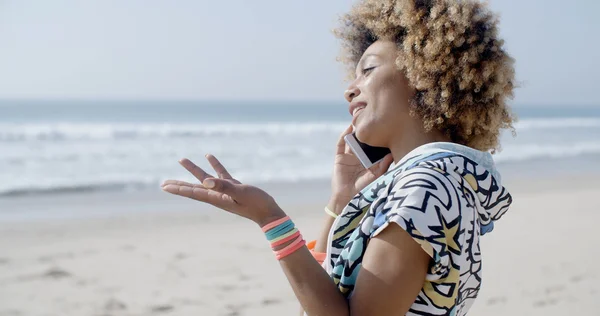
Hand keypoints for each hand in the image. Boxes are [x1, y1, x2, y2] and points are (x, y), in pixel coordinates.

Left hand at [161, 154, 284, 226]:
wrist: (269, 212)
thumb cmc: (256, 204)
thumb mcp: (240, 193)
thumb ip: (223, 187)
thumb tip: (204, 182)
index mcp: (216, 198)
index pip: (193, 192)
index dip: (178, 188)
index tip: (164, 186)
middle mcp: (217, 196)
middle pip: (193, 188)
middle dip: (179, 185)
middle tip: (163, 184)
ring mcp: (225, 191)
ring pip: (205, 179)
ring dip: (193, 170)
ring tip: (182, 160)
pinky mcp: (234, 187)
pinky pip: (221, 174)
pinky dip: (214, 165)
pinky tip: (209, 156)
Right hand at [329, 125, 393, 212]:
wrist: (348, 199)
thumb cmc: (365, 190)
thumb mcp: (376, 177)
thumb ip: (383, 166)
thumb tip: (392, 154)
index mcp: (370, 160)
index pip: (374, 146)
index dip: (378, 137)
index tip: (384, 126)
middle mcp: (360, 156)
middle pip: (363, 140)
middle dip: (367, 131)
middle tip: (373, 119)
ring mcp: (349, 156)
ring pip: (352, 139)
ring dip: (355, 130)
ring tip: (361, 119)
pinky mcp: (340, 157)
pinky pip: (341, 144)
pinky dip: (344, 135)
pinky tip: (349, 128)